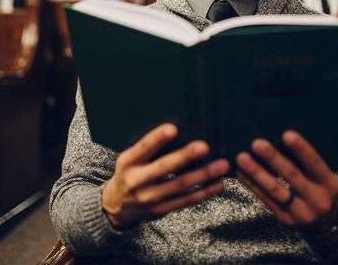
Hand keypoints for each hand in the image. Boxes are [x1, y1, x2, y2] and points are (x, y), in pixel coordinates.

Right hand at [101, 123, 228, 228]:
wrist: (116, 206)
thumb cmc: (128, 174)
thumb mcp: (129, 158)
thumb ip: (148, 149)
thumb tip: (178, 132)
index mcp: (129, 162)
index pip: (144, 147)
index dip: (157, 138)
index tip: (173, 129)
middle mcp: (137, 180)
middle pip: (165, 167)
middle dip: (186, 157)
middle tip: (205, 147)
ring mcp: (150, 197)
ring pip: (180, 185)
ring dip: (203, 175)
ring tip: (221, 166)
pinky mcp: (161, 210)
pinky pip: (186, 201)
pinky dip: (204, 192)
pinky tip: (217, 184)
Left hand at [235, 130, 337, 232]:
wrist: (325, 223)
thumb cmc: (319, 189)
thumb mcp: (322, 177)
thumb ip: (307, 162)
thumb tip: (280, 137)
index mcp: (330, 184)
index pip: (315, 164)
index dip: (301, 149)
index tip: (286, 134)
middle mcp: (318, 200)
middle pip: (293, 176)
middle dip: (273, 159)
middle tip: (256, 143)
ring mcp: (302, 213)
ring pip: (276, 190)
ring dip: (257, 173)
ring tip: (242, 158)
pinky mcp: (286, 220)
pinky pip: (266, 200)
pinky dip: (253, 185)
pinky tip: (242, 173)